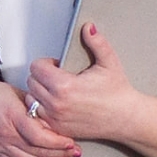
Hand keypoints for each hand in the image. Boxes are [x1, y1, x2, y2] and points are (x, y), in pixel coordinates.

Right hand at [0, 79, 77, 156]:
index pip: (39, 136)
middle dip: (60, 154)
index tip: (70, 141)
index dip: (57, 142)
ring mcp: (1, 146)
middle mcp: (6, 134)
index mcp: (11, 116)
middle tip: (75, 152)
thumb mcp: (11, 92)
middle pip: (37, 151)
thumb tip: (50, 112)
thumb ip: (31, 104)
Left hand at [28, 23, 156, 142]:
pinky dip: (42, 109)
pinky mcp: (56, 128)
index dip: (46, 63)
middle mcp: (56, 104)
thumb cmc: (118, 93)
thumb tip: (88, 27)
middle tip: (57, 76)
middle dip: (42, 76)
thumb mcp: (109, 62)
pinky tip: (55, 104)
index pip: (36, 67)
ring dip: (39, 93)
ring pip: (31, 99)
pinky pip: (37, 116)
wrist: (125, 118)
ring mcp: (55, 118)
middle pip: (31, 82)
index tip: (57, 65)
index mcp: (65, 86)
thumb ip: (96, 42)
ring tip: (56, 90)